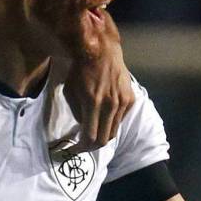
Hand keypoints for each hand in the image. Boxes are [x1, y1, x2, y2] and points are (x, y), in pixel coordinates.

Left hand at [62, 10, 134, 150]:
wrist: (101, 51)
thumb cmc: (81, 70)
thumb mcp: (70, 92)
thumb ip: (77, 112)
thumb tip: (83, 126)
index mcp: (93, 104)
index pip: (90, 137)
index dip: (80, 148)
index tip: (73, 150)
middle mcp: (111, 106)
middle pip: (104, 140)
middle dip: (91, 147)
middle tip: (82, 145)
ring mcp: (123, 103)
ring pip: (113, 131)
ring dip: (102, 136)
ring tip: (92, 132)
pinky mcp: (130, 99)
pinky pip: (120, 120)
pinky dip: (111, 123)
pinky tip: (103, 117)